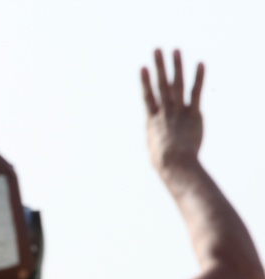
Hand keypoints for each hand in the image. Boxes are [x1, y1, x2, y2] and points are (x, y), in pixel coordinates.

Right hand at [141, 49, 204, 175]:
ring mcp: (178, 111)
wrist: (176, 164)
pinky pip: (196, 92)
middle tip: (157, 50)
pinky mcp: (193, 114)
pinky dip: (198, 77)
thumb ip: (158, 139)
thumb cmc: (164, 163)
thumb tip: (158, 142)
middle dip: (159, 66)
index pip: (148, 96)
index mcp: (152, 120)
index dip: (145, 80)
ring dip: (176, 66)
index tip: (142, 67)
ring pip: (177, 84)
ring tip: (175, 50)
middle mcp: (164, 112)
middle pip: (161, 84)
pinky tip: (200, 63)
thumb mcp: (155, 149)